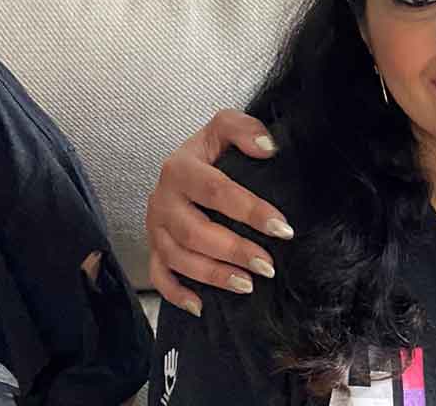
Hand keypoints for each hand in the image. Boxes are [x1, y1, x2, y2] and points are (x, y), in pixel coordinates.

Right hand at [146, 110, 291, 315]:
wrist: (181, 164)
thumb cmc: (211, 151)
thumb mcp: (224, 128)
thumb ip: (243, 129)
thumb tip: (267, 147)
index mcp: (180, 168)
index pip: (217, 191)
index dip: (250, 211)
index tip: (282, 228)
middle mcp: (162, 199)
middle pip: (195, 232)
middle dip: (233, 251)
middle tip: (268, 265)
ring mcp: (154, 226)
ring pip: (177, 257)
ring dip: (212, 275)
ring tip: (248, 284)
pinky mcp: (152, 246)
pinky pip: (159, 275)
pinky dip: (176, 293)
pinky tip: (201, 306)